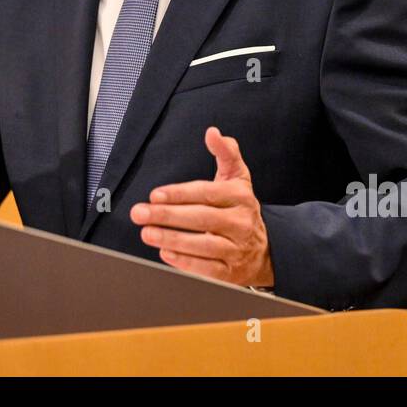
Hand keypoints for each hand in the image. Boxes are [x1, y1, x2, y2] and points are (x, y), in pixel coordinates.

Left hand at [131, 126, 274, 287]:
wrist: (266, 249)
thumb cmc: (241, 208)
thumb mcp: (238, 178)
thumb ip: (226, 152)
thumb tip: (213, 133)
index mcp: (240, 197)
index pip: (206, 193)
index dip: (179, 194)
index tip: (155, 195)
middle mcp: (240, 222)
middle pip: (202, 218)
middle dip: (167, 216)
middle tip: (140, 213)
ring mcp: (236, 249)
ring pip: (203, 244)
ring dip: (172, 239)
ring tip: (147, 233)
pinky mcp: (231, 273)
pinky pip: (207, 268)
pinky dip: (185, 262)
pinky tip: (165, 253)